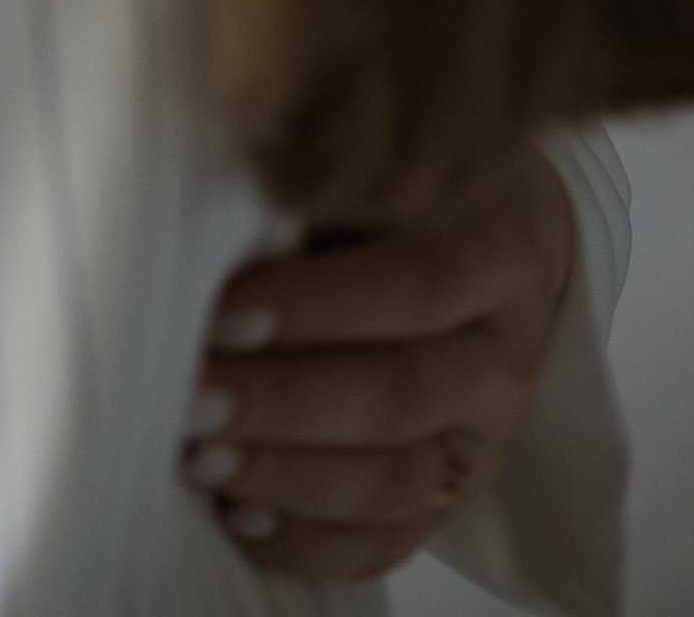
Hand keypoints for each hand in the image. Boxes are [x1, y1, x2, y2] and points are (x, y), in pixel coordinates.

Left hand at [180, 143, 578, 583]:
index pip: (416, 284)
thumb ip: (319, 169)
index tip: (223, 312)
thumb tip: (204, 192)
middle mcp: (504, 354)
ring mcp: (487, 436)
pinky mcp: (458, 493)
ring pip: (394, 480)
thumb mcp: (386, 151)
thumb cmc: (411, 179)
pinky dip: (312, 543)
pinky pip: (391, 542)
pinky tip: (240, 519)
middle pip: (399, 395)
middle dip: (282, 404)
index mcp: (499, 245)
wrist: (501, 229)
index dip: (320, 305)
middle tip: (189, 397)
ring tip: (197, 458)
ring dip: (285, 477)